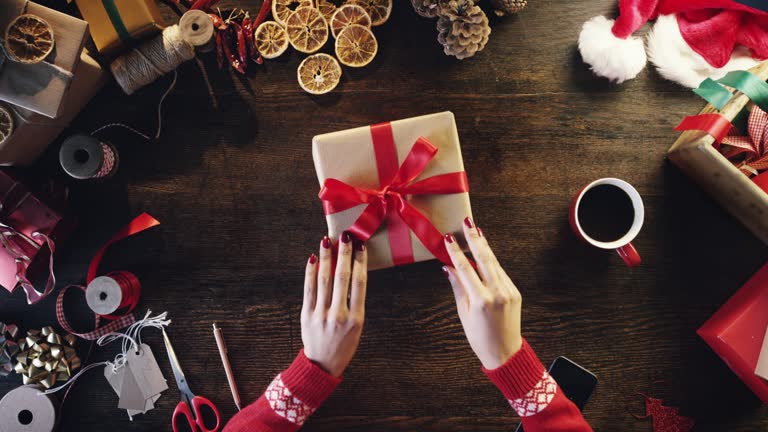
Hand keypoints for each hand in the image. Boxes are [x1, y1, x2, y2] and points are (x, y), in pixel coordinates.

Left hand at [301, 232, 367, 376]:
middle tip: (346, 237)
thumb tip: (351, 272)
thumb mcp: (358, 327)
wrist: (322, 364)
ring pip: (324, 280)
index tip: (361, 246)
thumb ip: (355, 302)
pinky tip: (313, 259)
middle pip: (342, 278)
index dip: (360, 262)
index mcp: (356, 318)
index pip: (359, 283)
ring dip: (326, 258)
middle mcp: (339, 315)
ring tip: (327, 241)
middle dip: (344, 255)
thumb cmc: (344, 344)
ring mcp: (321, 314)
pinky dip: (310, 272)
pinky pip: (309, 289)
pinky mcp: (307, 315)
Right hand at [443, 218, 522, 369]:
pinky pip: (501, 273)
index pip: (466, 269)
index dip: (456, 252)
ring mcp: (508, 291)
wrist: (505, 352)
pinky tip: (485, 252)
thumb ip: (457, 287)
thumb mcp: (463, 313)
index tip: (450, 239)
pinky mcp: (515, 292)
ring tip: (476, 232)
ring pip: (494, 263)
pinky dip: (492, 262)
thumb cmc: (480, 337)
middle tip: (468, 224)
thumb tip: (448, 268)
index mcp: (480, 300)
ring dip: (485, 247)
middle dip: (475, 239)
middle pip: (484, 259)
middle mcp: (496, 293)